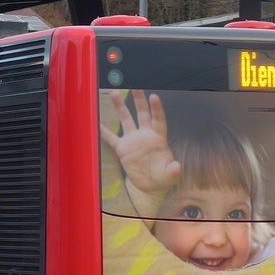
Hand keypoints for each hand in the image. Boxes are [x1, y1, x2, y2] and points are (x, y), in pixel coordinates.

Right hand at [100, 90, 181, 215]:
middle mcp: (145, 135)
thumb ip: (173, 170)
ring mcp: (133, 140)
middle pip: (142, 114)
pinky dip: (105, 131)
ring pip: (126, 120)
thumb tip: (176, 166)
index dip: (156, 109)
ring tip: (114, 94)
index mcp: (159, 138)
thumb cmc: (163, 178)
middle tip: (135, 87)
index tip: (153, 97)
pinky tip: (97, 122)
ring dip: (120, 107)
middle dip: (139, 100)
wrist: (149, 187)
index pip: (158, 120)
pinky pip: (112, 138)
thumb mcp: (171, 175)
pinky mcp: (123, 149)